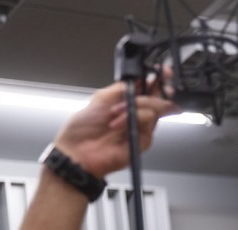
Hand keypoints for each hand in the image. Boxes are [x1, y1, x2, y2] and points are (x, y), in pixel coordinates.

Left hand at [53, 80, 175, 178]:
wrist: (78, 151)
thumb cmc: (83, 129)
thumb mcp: (101, 97)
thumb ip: (122, 88)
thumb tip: (140, 79)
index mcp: (126, 102)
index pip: (149, 88)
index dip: (157, 78)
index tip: (160, 70)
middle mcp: (137, 114)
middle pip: (159, 97)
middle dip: (159, 85)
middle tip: (153, 81)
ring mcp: (141, 127)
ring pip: (156, 107)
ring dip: (137, 105)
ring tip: (115, 113)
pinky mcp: (143, 140)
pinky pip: (149, 121)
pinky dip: (134, 118)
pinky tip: (117, 124)